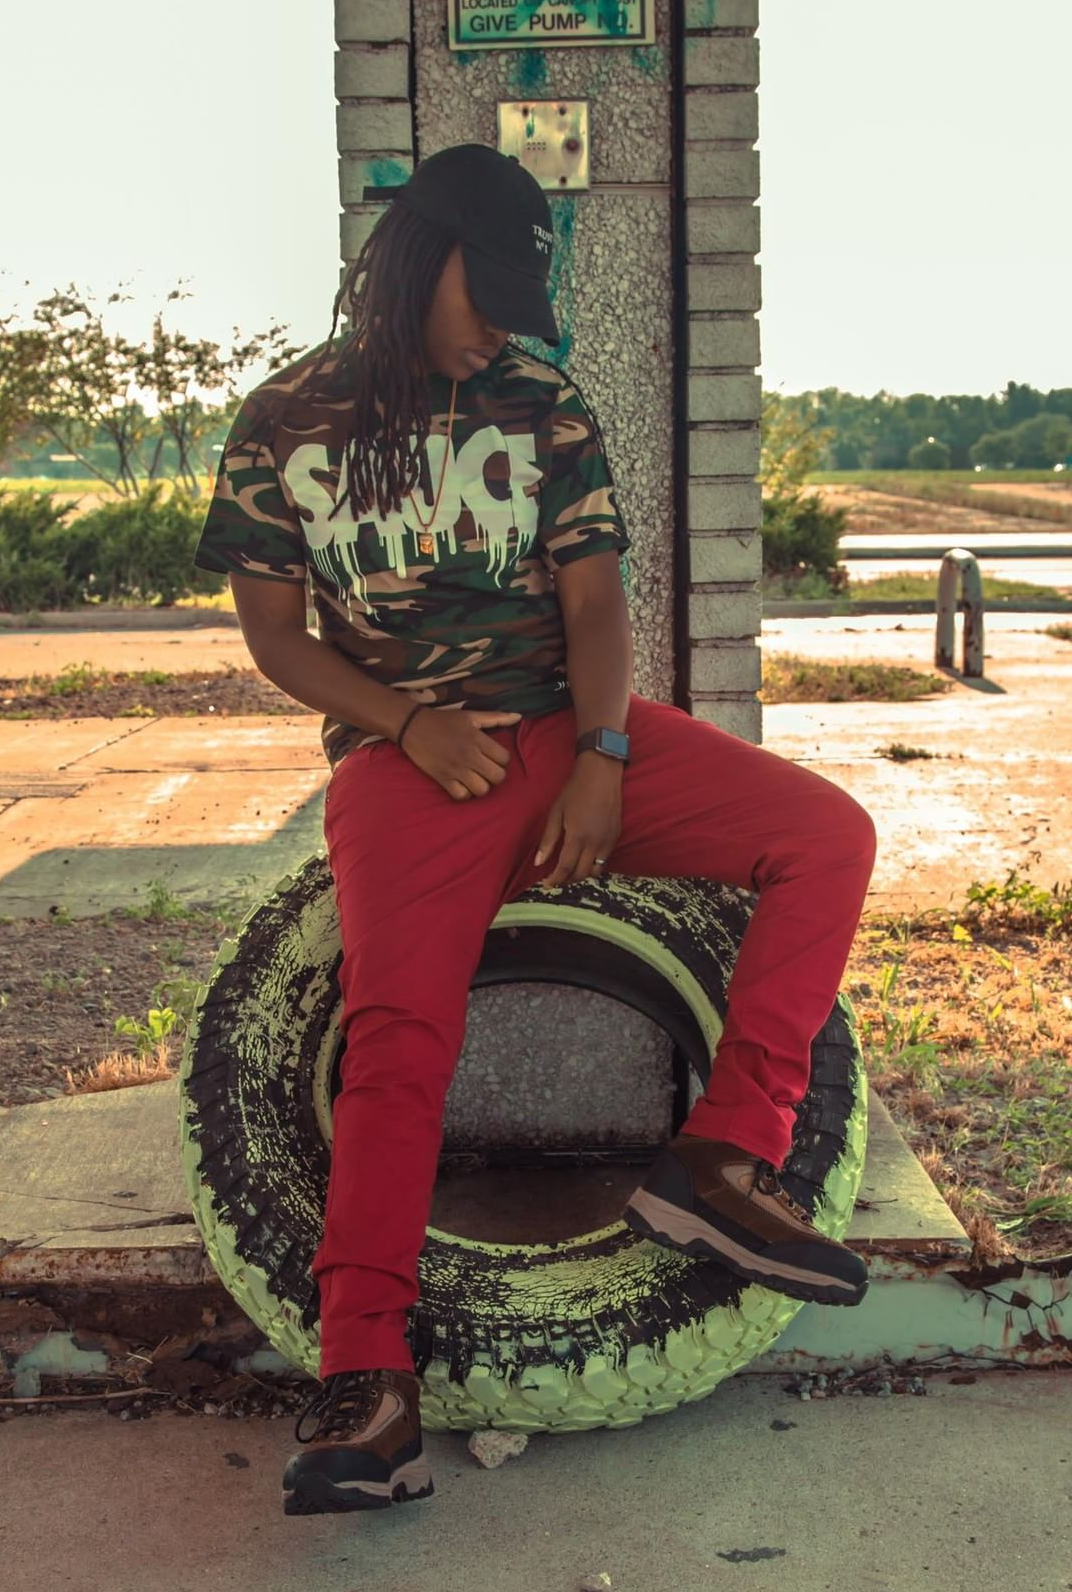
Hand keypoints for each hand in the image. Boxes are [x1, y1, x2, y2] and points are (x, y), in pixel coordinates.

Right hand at [400, 708, 521, 799]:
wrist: (413, 726)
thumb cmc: (444, 720)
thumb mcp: (471, 715)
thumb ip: (496, 717)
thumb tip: (518, 717)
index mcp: (478, 739)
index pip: (504, 758)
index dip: (502, 760)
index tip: (493, 757)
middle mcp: (469, 755)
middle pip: (498, 777)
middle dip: (496, 775)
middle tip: (487, 770)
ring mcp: (456, 769)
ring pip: (482, 790)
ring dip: (482, 786)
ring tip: (476, 778)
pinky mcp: (443, 779)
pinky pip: (462, 796)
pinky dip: (465, 793)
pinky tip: (463, 784)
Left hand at [535, 754, 622, 886]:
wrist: (601, 774)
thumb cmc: (574, 791)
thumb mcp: (556, 813)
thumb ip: (548, 840)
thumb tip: (538, 863)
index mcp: (578, 836)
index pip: (566, 868)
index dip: (555, 879)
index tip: (547, 884)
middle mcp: (596, 842)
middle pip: (582, 874)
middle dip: (568, 880)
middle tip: (556, 878)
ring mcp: (609, 840)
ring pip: (596, 870)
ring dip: (582, 874)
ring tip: (570, 870)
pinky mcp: (616, 836)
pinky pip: (605, 859)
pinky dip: (593, 864)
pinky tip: (584, 858)